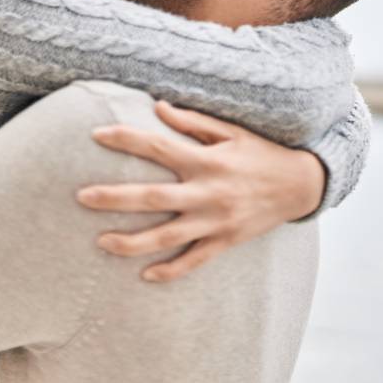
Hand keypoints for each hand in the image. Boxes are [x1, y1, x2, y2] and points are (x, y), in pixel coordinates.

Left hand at [77, 100, 325, 282]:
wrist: (301, 185)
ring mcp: (216, 221)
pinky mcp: (225, 242)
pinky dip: (170, 270)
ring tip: (101, 242)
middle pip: (153, 198)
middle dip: (115, 199)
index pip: (158, 146)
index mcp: (206, 160)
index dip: (126, 139)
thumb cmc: (261, 153)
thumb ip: (193, 122)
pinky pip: (194, 261)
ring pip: (167, 237)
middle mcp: (208, 192)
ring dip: (132, 242)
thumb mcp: (231, 131)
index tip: (96, 135)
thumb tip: (157, 107)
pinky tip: (145, 275)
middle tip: (80, 196)